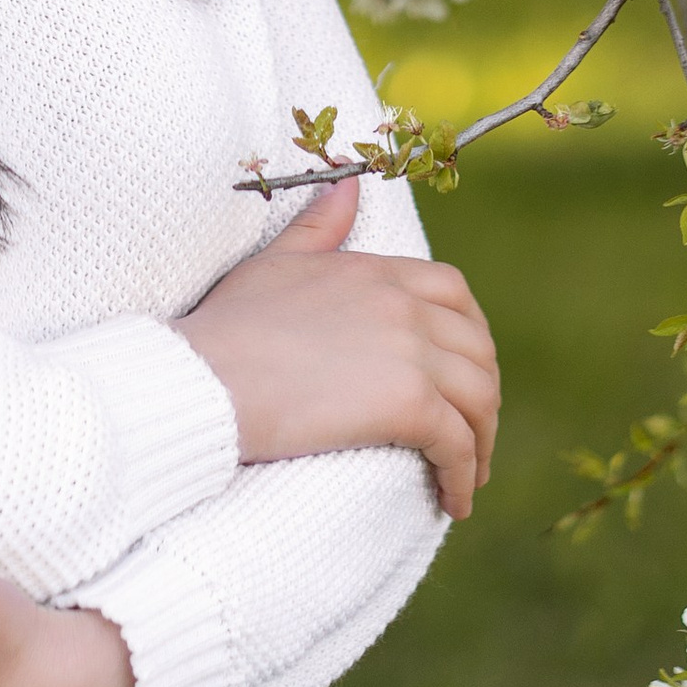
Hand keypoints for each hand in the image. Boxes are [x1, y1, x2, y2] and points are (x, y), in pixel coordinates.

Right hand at [176, 174, 500, 515]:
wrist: (203, 379)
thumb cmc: (226, 326)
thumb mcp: (275, 262)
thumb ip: (319, 226)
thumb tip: (350, 184)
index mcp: (376, 270)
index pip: (453, 292)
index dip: (470, 334)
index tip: (462, 371)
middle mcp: (402, 304)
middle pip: (477, 348)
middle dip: (483, 392)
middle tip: (471, 432)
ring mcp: (409, 351)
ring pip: (479, 397)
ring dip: (483, 440)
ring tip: (469, 476)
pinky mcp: (407, 404)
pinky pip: (459, 443)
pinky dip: (465, 475)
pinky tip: (454, 502)